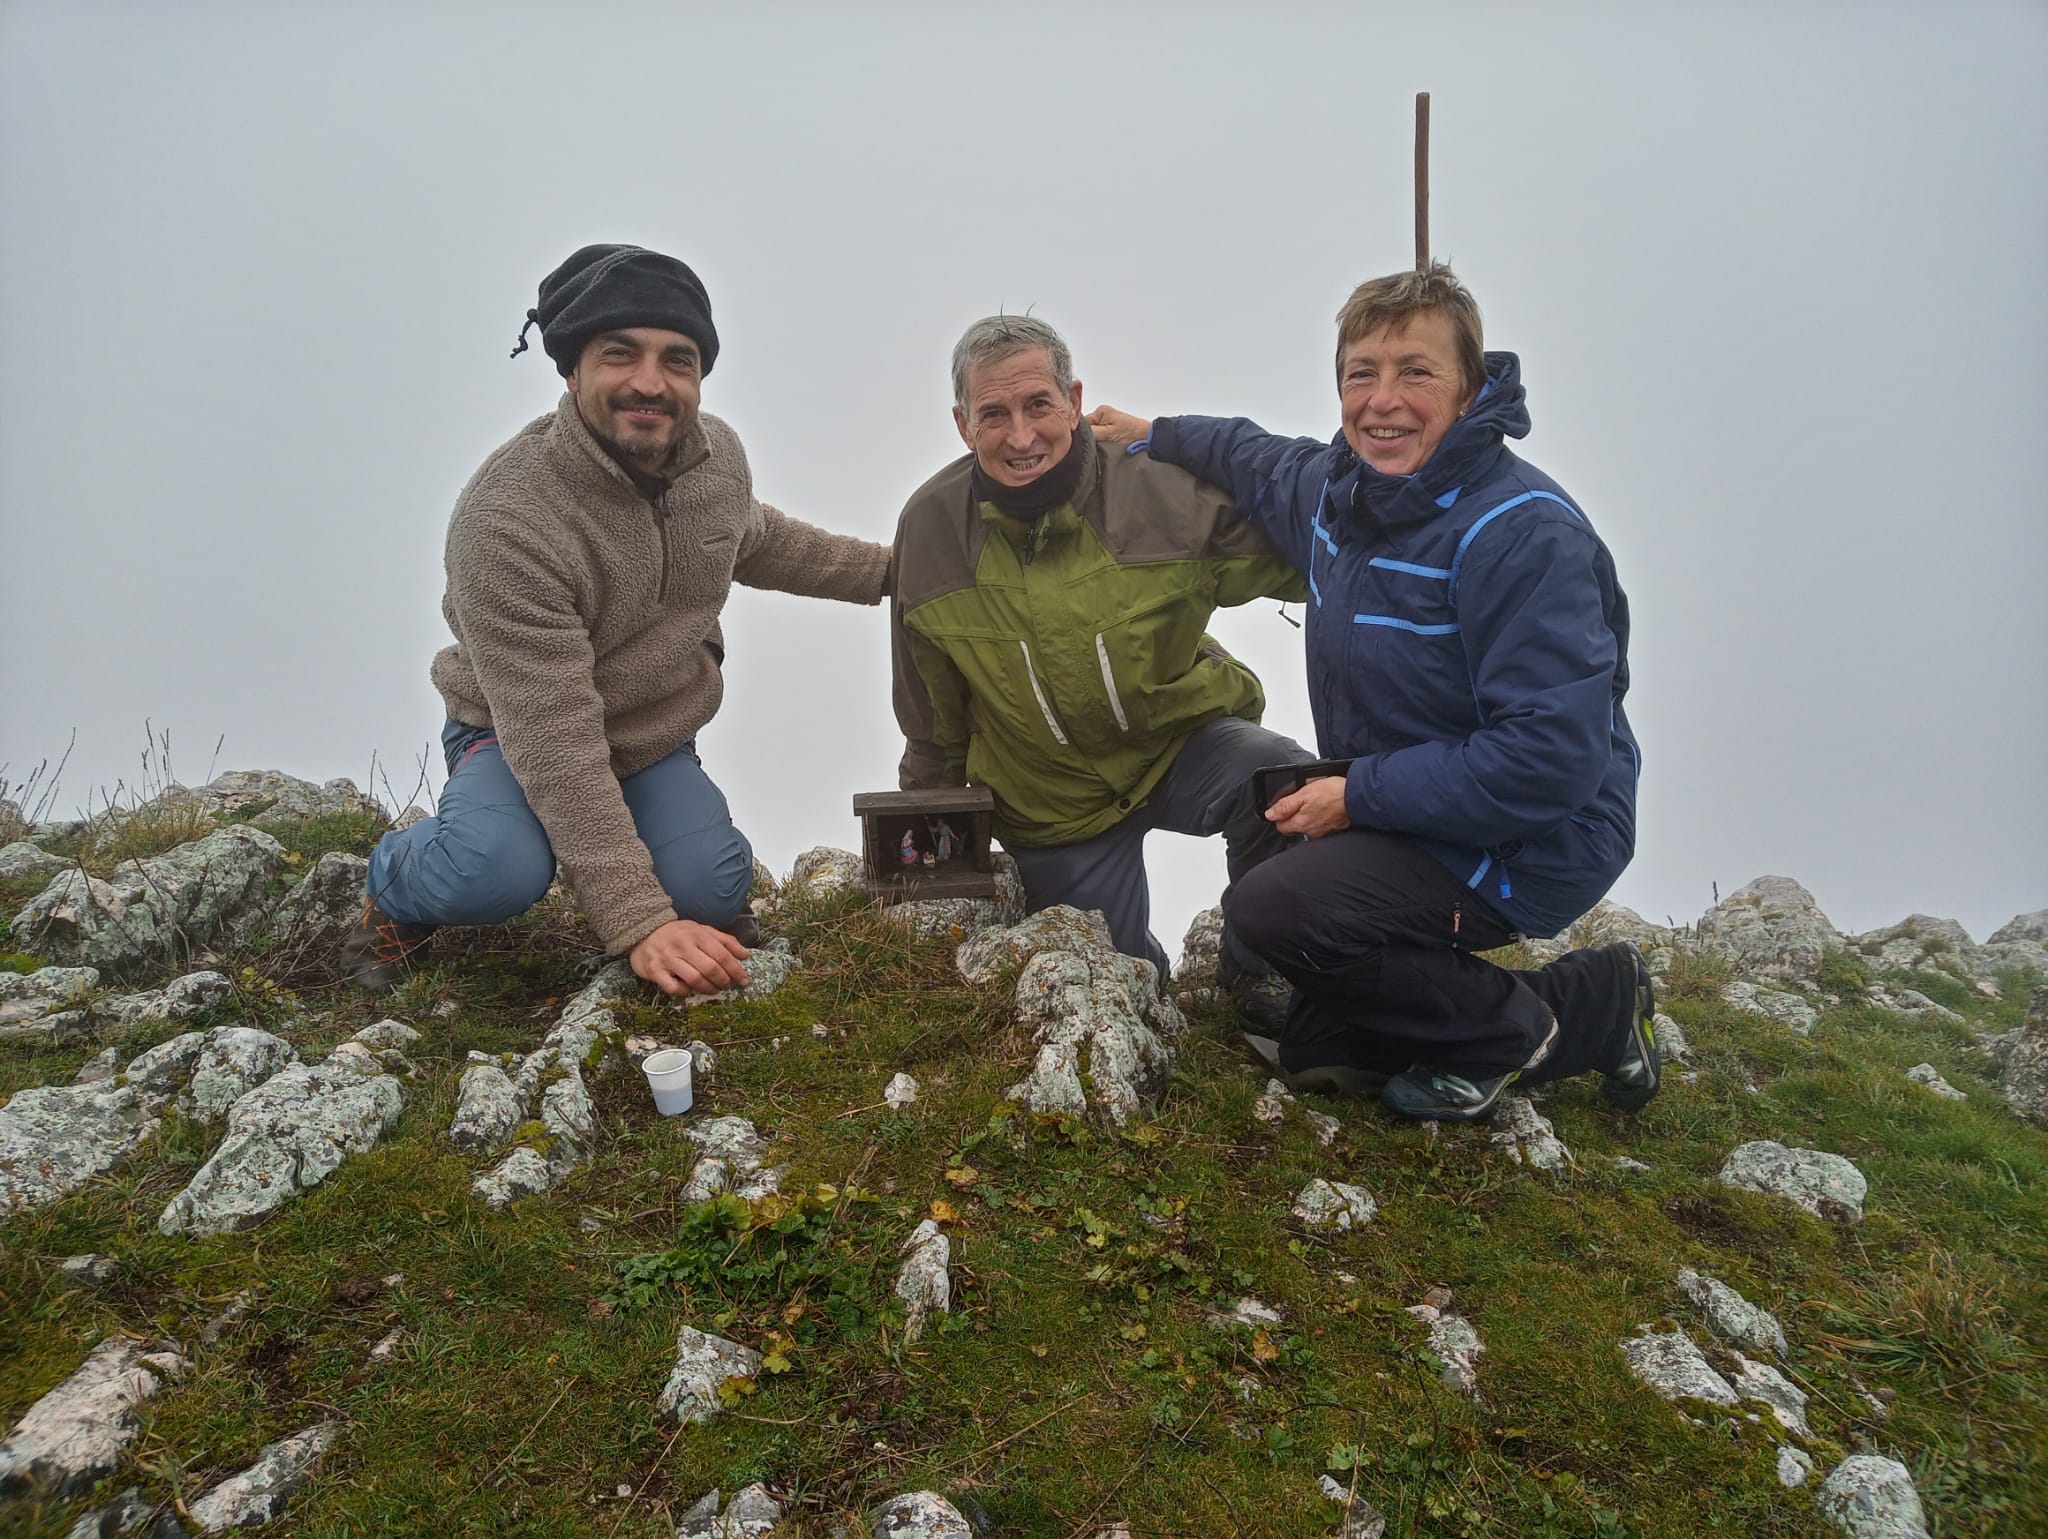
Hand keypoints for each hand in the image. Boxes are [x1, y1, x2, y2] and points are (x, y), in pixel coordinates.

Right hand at [628, 919, 750, 995]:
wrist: (644, 930)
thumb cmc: (678, 933)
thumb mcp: (702, 930)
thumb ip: (725, 941)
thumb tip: (746, 955)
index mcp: (697, 934)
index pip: (722, 954)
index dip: (736, 970)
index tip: (744, 980)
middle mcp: (683, 945)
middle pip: (710, 968)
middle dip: (723, 981)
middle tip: (727, 985)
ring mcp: (668, 958)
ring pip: (694, 979)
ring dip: (708, 988)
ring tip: (713, 989)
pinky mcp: (655, 971)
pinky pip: (673, 988)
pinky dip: (685, 992)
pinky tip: (690, 989)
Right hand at [1086, 405, 1150, 444]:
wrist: (1149, 438)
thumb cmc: (1133, 434)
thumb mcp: (1108, 434)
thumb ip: (1090, 433)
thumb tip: (1075, 434)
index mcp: (1100, 411)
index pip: (1081, 423)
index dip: (1080, 435)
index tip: (1082, 444)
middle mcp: (1102, 415)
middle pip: (1086, 429)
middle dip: (1088, 438)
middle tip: (1094, 446)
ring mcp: (1107, 422)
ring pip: (1093, 434)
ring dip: (1096, 442)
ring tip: (1103, 446)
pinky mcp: (1112, 430)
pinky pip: (1100, 436)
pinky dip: (1101, 443)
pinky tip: (1106, 446)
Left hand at [1266, 774, 1351, 837]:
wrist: (1358, 797)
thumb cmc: (1334, 793)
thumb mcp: (1304, 793)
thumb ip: (1285, 805)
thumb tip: (1269, 814)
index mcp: (1300, 823)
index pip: (1280, 825)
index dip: (1279, 814)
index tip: (1284, 805)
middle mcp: (1311, 832)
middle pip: (1293, 827)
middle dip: (1292, 816)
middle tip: (1300, 801)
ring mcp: (1323, 832)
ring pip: (1307, 827)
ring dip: (1307, 816)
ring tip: (1314, 802)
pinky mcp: (1333, 829)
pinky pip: (1320, 825)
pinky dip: (1319, 818)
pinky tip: (1324, 808)